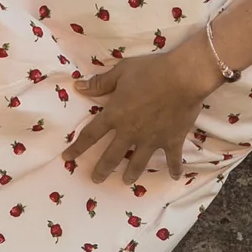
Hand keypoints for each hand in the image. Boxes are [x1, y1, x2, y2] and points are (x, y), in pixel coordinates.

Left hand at [62, 45, 215, 185]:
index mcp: (115, 115)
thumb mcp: (121, 72)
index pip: (90, 134)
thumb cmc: (150, 71)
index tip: (67, 158)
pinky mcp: (172, 140)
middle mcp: (130, 132)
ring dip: (131, 174)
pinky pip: (172, 159)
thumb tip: (78, 87)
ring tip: (126, 181)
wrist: (183, 77)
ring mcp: (151, 139)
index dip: (77, 147)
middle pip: (111, 156)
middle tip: (95, 179)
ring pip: (138, 163)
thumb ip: (101, 83)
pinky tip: (175, 176)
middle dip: (102, 170)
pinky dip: (175, 168)